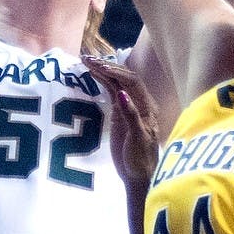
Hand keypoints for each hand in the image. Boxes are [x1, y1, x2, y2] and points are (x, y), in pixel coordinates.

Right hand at [82, 55, 159, 187]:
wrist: (138, 175)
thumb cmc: (140, 159)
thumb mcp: (137, 139)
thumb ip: (131, 115)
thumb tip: (121, 93)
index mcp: (147, 106)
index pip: (132, 82)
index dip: (117, 72)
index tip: (100, 67)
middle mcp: (139, 102)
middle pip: (124, 77)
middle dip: (107, 66)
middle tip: (88, 59)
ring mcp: (128, 106)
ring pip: (117, 82)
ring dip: (103, 70)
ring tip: (86, 61)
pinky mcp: (119, 112)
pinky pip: (111, 91)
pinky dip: (102, 81)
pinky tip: (92, 73)